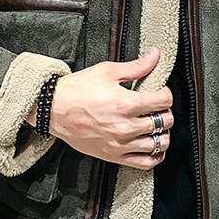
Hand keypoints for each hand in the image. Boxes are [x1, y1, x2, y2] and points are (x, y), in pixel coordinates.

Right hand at [26, 47, 173, 169]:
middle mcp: (125, 127)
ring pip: (159, 144)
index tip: (159, 91)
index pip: (163, 101)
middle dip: (165, 112)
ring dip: (163, 133)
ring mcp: (120, 144)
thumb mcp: (107, 71)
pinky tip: (154, 146)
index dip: (165, 93)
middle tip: (157, 107)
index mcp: (125, 103)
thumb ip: (136, 66)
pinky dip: (155, 155)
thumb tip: (155, 55)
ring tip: (156, 125)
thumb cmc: (77, 89)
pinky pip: (145, 163)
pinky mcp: (113, 156)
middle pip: (165, 122)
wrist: (52, 110)